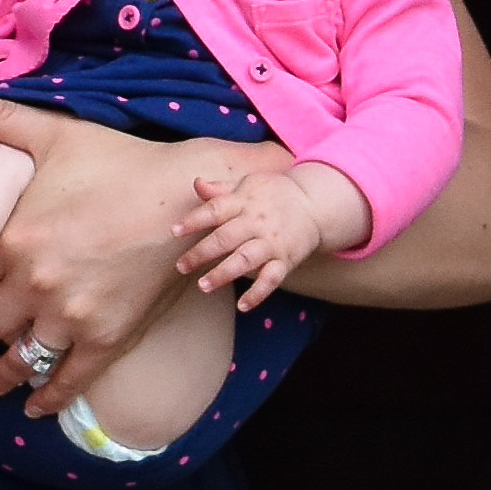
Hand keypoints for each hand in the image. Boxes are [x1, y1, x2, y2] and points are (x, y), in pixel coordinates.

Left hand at [0, 89, 194, 403]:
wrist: (187, 198)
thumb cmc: (121, 162)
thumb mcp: (55, 137)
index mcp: (14, 240)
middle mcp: (35, 284)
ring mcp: (71, 316)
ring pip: (18, 360)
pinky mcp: (108, 338)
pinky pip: (68, 381)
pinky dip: (48, 399)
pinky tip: (33, 408)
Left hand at [173, 152, 361, 308]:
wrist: (315, 204)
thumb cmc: (274, 194)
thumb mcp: (248, 185)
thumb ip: (221, 189)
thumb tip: (196, 183)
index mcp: (243, 202)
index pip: (215, 210)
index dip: (194, 220)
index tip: (174, 231)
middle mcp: (256, 223)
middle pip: (226, 238)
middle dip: (202, 253)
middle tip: (181, 266)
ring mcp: (271, 243)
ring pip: (245, 260)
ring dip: (224, 274)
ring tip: (203, 286)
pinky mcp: (285, 260)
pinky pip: (272, 279)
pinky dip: (258, 293)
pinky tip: (243, 305)